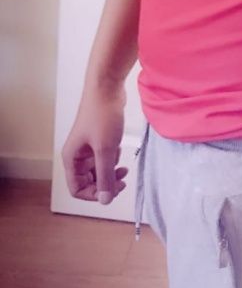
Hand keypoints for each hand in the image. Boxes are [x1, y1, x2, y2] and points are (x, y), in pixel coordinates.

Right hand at [61, 82, 128, 204]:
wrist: (107, 88)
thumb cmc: (102, 115)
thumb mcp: (106, 149)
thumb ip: (105, 176)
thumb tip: (105, 200)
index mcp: (72, 158)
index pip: (76, 189)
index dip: (93, 194)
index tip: (111, 191)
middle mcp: (77, 154)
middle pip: (88, 181)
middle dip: (105, 183)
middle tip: (123, 181)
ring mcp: (88, 146)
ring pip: (98, 170)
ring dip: (111, 171)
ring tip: (123, 166)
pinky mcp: (99, 138)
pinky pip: (105, 157)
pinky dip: (113, 158)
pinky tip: (120, 149)